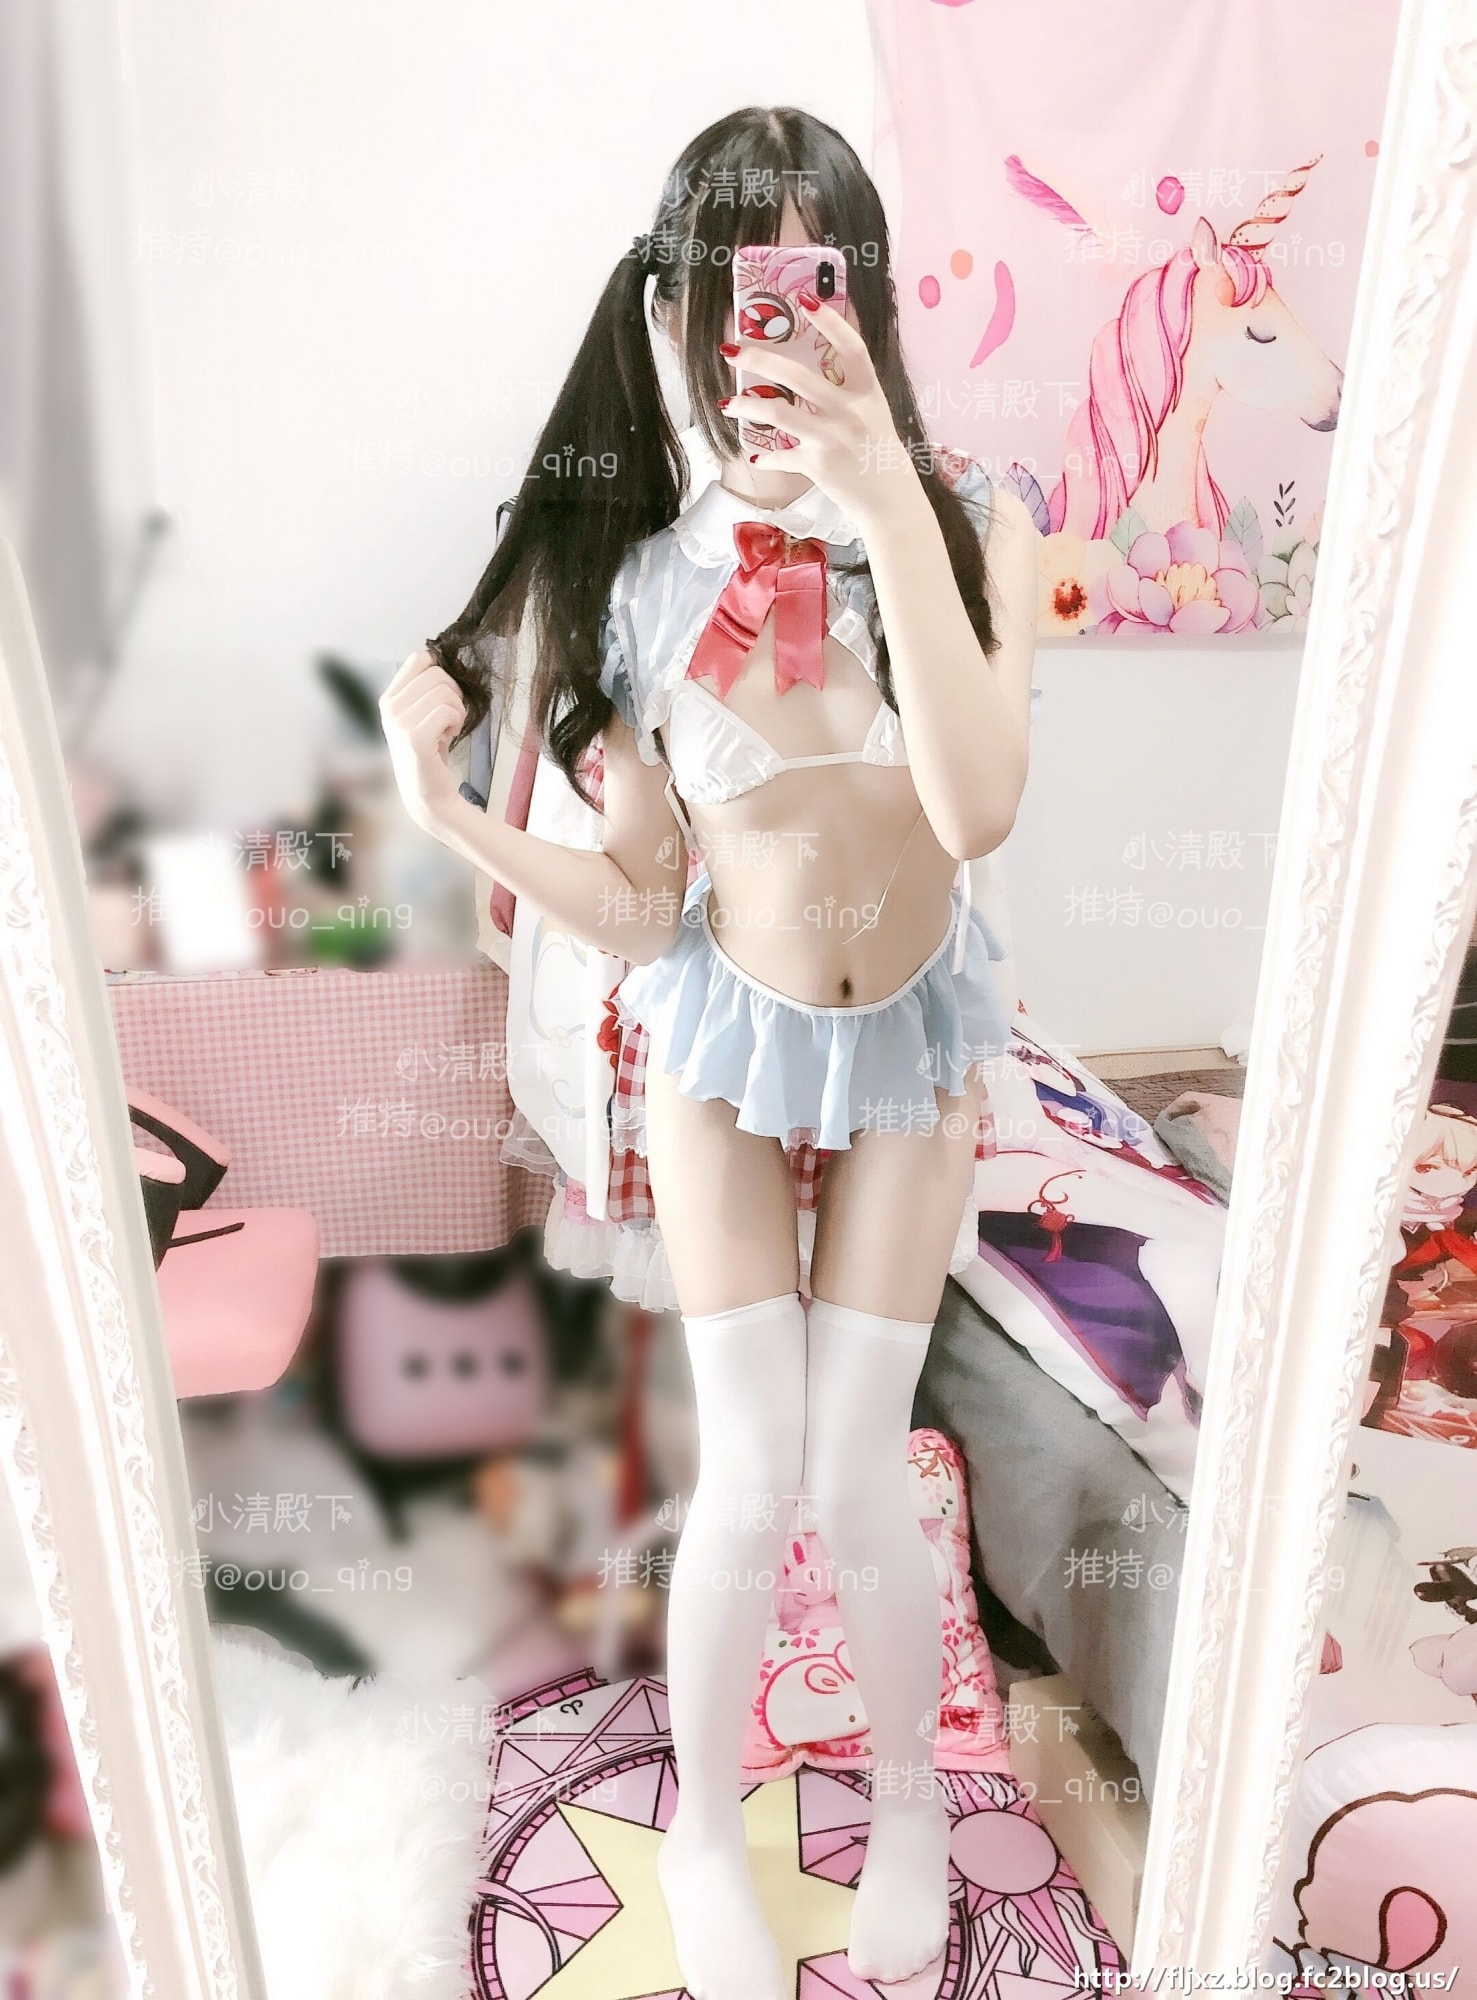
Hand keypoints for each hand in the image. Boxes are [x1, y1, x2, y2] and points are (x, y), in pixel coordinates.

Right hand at [378, 648, 465, 832]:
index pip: (419, 658)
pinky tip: (448, 738)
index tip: (443, 697)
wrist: (429, 795)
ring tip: (448, 730)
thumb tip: (439, 655)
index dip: (440, 672)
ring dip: (458, 711)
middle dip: (454, 694)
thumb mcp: (420, 714)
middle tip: (449, 719)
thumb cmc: (430, 752)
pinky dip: (457, 722)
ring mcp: (399, 722)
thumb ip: (424, 688)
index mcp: (388, 698)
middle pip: (437, 673)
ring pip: (446, 692)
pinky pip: (448, 710)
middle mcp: (389, 708)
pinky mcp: (415, 737)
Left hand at [721, 297, 916, 525]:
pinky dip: (767, 457)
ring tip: (727, 403)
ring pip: (778, 413)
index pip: (851, 348)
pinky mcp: (818, 465)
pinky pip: (782, 456)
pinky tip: (757, 455)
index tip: (806, 299)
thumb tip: (808, 375)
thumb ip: (848, 393)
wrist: (890, 501)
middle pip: (798, 376)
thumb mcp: (874, 415)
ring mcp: (831, 439)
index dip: (830, 322)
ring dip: (746, 406)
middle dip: (760, 359)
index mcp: (868, 393)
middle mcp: (849, 412)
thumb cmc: (880, 455)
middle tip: (732, 350)